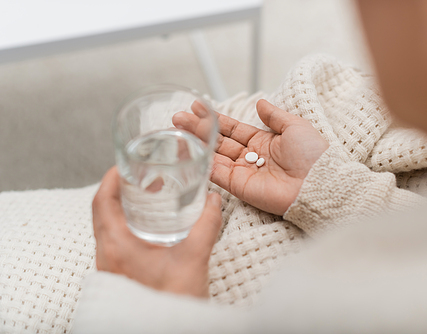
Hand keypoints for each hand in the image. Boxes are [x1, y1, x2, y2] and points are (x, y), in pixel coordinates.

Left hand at [92, 167, 221, 297]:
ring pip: (108, 226)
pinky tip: (151, 227)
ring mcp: (111, 266)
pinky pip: (116, 241)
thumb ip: (206, 225)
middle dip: (120, 189)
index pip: (102, 201)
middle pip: (103, 211)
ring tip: (146, 197)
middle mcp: (107, 254)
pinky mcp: (119, 274)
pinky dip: (128, 225)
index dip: (111, 178)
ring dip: (123, 207)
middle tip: (141, 177)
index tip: (125, 164)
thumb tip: (212, 200)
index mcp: (116, 245)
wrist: (165, 331)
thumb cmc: (172, 300)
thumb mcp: (194, 257)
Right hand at [173, 99, 328, 214]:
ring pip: (214, 155)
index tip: (197, 106)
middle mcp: (250, 156)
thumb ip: (274, 116)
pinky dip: (202, 162)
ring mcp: (243, 172)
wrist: (318, 182)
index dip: (215, 118)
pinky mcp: (239, 187)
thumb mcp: (295, 126)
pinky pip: (217, 174)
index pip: (233, 128)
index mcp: (263, 141)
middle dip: (198, 129)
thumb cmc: (312, 154)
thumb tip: (260, 102)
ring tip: (176, 131)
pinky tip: (187, 150)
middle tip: (177, 118)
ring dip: (195, 143)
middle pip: (219, 140)